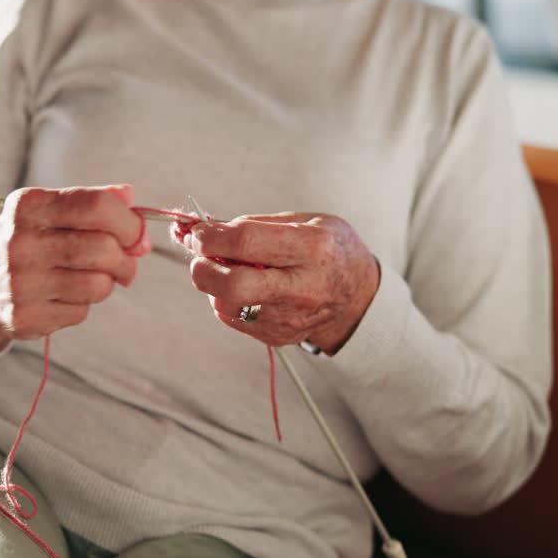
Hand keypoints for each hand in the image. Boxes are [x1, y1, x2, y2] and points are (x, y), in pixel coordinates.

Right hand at [0, 184, 150, 353]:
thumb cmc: (28, 243)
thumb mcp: (49, 212)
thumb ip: (92, 201)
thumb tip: (132, 200)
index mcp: (30, 206)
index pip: (96, 206)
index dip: (128, 222)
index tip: (136, 235)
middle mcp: (21, 242)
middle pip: (102, 249)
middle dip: (126, 259)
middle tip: (126, 263)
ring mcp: (22, 282)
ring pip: (98, 284)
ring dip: (107, 283)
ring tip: (94, 279)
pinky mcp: (26, 316)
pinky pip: (81, 311)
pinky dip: (83, 305)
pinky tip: (64, 296)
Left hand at [184, 213, 379, 353]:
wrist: (358, 298)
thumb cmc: (331, 252)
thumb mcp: (305, 221)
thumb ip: (256, 224)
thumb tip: (203, 229)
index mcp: (312, 248)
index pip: (246, 242)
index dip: (211, 236)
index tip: (198, 232)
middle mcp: (302, 287)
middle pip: (232, 284)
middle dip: (202, 267)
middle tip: (200, 255)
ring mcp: (289, 317)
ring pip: (226, 304)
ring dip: (213, 284)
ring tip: (228, 268)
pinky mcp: (278, 336)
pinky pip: (232, 318)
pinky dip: (226, 299)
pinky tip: (243, 286)